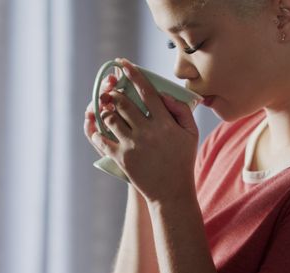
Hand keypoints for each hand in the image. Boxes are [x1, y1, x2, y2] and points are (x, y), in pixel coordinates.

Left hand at [90, 58, 198, 202]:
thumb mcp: (191, 134)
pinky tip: (99, 126)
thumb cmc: (182, 161)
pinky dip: (98, 130)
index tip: (123, 63)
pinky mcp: (121, 158)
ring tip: (106, 107)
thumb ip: (181, 110)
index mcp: (165, 123)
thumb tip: (163, 94)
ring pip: (111, 118)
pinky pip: (103, 139)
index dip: (133, 74)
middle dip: (114, 93)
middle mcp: (147, 131)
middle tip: (111, 89)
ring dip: (106, 110)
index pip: (146, 91)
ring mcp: (132, 145)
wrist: (171, 192)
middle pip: (123, 102)